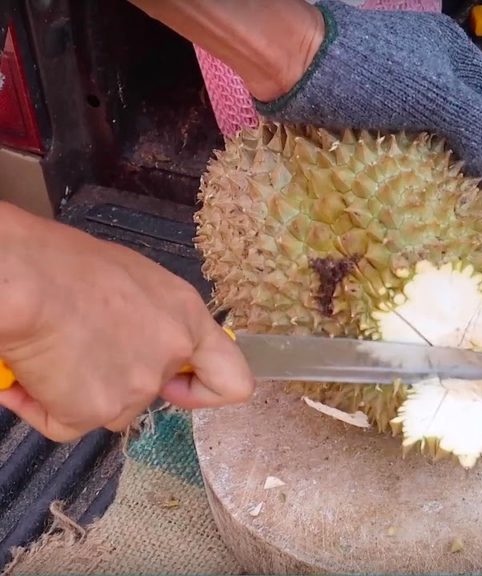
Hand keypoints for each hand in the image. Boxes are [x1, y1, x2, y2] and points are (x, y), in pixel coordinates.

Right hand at [0, 203, 254, 441]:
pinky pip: (64, 422)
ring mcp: (135, 388)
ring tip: (45, 352)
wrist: (23, 278)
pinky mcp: (93, 411)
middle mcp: (170, 356)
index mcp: (186, 318)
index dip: (204, 390)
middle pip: (150, 393)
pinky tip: (23, 374)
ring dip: (75, 391)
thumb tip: (126, 334)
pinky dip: (40, 405)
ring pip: (108, 409)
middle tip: (76, 349)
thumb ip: (147, 315)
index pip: (231, 379)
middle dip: (113, 379)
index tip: (178, 386)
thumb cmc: (61, 262)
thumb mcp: (128, 277)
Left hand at [253, 0, 481, 199]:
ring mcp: (410, 92)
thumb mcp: (431, 96)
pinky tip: (458, 189)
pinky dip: (455, 167)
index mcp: (458, 59)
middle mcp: (440, 73)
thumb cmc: (359, 73)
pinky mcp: (381, 114)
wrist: (286, 61)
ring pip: (467, 130)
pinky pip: (433, 142)